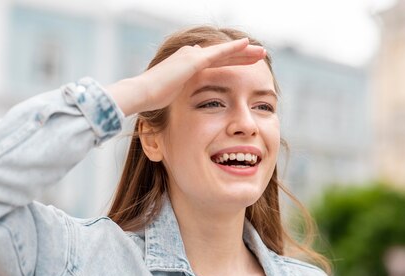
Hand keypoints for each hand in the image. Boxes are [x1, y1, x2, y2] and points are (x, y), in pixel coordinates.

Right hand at [106, 38, 265, 115]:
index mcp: (188, 64)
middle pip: (224, 55)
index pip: (216, 62)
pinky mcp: (195, 60)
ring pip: (225, 52)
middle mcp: (191, 55)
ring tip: (262, 52)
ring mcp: (193, 55)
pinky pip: (220, 53)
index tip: (246, 64)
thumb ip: (184, 93)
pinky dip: (235, 49)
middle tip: (260, 55)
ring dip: (245, 51)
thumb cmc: (153, 101)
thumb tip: (188, 95)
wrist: (143, 94)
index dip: (232, 62)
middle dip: (243, 55)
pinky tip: (248, 45)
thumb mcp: (173, 96)